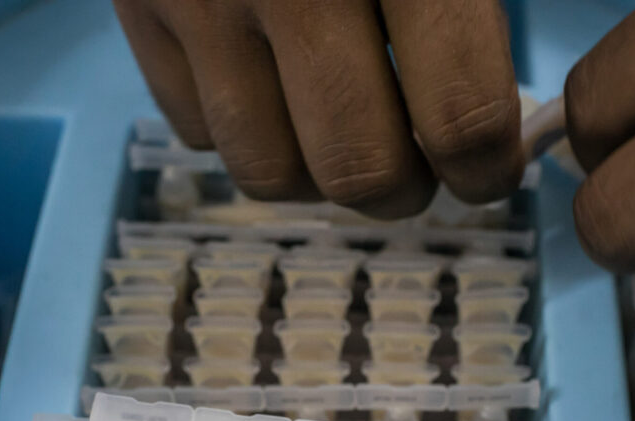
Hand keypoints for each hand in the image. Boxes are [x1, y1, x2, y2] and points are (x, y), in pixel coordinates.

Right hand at [113, 0, 523, 218]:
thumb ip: (473, 11)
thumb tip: (499, 122)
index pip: (458, 117)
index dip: (487, 168)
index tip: (491, 170)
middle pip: (357, 171)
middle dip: (405, 189)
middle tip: (422, 162)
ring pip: (268, 173)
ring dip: (321, 174)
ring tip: (345, 127)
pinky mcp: (134, 5)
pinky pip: (196, 134)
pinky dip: (245, 132)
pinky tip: (271, 84)